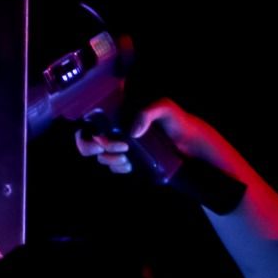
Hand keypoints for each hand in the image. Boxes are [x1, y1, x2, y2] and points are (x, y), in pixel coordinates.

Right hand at [75, 99, 238, 175]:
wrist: (190, 144)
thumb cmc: (177, 122)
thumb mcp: (165, 108)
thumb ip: (148, 112)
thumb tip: (132, 132)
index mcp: (119, 116)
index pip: (90, 123)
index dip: (87, 134)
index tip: (102, 139)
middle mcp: (116, 132)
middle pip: (89, 143)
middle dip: (96, 149)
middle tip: (122, 149)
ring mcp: (121, 149)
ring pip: (101, 158)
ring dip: (111, 160)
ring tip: (129, 157)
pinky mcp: (129, 163)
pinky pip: (114, 169)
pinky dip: (119, 168)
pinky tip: (132, 165)